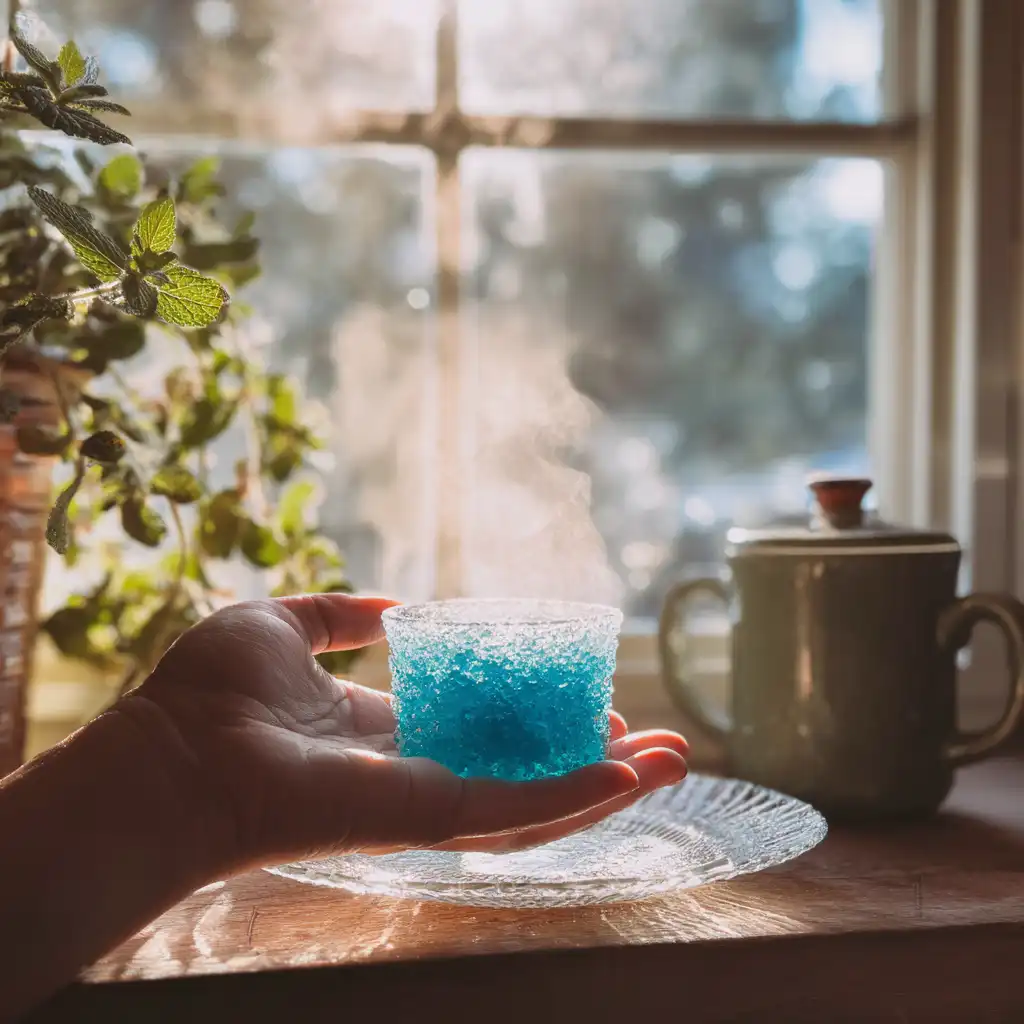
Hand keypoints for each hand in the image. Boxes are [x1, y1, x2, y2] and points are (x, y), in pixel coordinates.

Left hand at [120, 594, 687, 873]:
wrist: (173, 755)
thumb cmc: (211, 693)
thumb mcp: (282, 624)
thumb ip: (337, 614)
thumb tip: (393, 607)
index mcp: (382, 730)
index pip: (478, 728)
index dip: (533, 715)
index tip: (584, 697)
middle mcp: (416, 770)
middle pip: (523, 770)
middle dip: (592, 760)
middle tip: (656, 740)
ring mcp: (429, 798)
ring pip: (538, 801)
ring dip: (609, 785)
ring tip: (677, 763)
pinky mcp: (431, 815)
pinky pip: (518, 812)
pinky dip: (579, 798)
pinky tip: (633, 777)